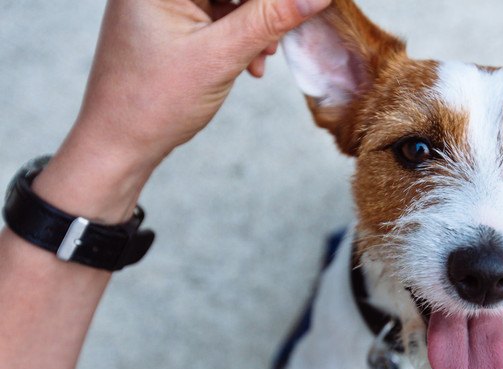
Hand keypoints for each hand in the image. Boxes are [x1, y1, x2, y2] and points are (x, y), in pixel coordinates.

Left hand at [33, 0, 329, 221]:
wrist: (119, 141)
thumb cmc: (155, 100)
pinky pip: (218, 13)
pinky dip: (239, 34)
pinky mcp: (170, 19)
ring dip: (256, 24)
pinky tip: (249, 62)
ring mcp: (163, 1)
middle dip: (263, 10)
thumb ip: (270, 19)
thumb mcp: (221, 56)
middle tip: (280, 38)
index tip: (305, 7)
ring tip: (261, 59)